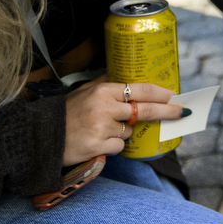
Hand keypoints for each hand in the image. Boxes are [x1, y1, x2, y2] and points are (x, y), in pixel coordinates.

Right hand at [63, 74, 181, 165]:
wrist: (40, 137)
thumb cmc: (65, 113)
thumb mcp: (84, 91)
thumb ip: (107, 83)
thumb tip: (132, 77)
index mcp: (103, 91)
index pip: (140, 90)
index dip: (161, 93)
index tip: (174, 95)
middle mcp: (104, 108)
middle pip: (145, 110)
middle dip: (167, 111)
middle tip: (182, 112)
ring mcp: (102, 128)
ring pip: (130, 130)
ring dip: (124, 130)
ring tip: (101, 128)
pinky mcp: (99, 146)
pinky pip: (120, 145)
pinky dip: (114, 144)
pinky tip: (98, 140)